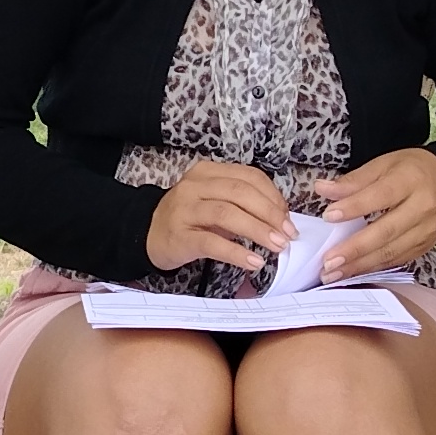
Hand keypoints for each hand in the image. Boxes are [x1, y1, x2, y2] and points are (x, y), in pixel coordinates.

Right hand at [143, 161, 291, 279]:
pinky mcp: (180, 236)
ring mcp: (185, 210)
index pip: (249, 177)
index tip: (288, 217)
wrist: (147, 235)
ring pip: (228, 214)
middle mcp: (195, 186)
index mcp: (208, 172)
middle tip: (288, 234)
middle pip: (241, 193)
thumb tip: (281, 219)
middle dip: (270, 214)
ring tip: (278, 246)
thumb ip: (243, 204)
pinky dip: (237, 252)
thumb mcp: (214, 202)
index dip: (273, 197)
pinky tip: (254, 261)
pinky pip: (212, 243)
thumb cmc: (189, 219)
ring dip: (258, 230)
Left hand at [311, 148, 435, 280]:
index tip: (328, 216)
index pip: (381, 196)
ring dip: (360, 265)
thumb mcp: (384, 164)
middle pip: (386, 231)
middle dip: (355, 249)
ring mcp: (425, 231)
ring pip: (391, 252)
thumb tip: (323, 189)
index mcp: (411, 181)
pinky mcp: (424, 247)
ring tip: (333, 273)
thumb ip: (354, 180)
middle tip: (328, 261)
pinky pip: (396, 260)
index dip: (354, 207)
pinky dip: (372, 267)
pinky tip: (352, 272)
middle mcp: (422, 208)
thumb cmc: (412, 171)